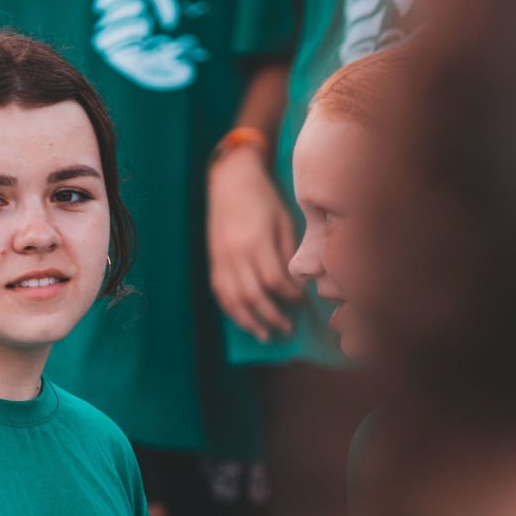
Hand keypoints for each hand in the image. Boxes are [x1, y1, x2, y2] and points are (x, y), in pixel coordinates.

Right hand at [207, 146, 302, 342]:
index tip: (303, 300)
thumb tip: (296, 283)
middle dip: (272, 316)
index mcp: (255, 240)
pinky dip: (232, 311)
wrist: (229, 180)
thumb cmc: (262, 197)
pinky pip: (220, 293)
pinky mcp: (213, 261)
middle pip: (253, 296)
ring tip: (266, 335)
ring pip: (233, 300)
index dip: (290, 296)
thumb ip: (287, 252)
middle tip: (288, 328)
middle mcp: (234, 253)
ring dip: (250, 321)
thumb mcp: (283, 219)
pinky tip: (245, 320)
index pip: (274, 280)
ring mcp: (220, 259)